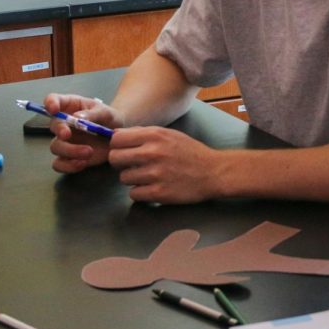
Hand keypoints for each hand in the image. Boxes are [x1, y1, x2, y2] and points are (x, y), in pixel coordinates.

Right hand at [45, 93, 123, 174]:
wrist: (118, 137)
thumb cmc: (110, 118)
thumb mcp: (106, 113)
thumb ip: (93, 114)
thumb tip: (77, 118)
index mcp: (70, 106)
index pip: (53, 100)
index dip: (50, 103)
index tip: (54, 109)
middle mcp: (64, 123)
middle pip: (53, 126)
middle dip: (59, 130)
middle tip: (67, 135)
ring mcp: (66, 141)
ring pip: (56, 147)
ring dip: (69, 150)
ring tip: (89, 152)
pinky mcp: (70, 157)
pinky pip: (60, 164)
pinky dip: (68, 165)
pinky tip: (82, 163)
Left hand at [107, 126, 222, 203]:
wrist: (213, 172)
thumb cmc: (190, 152)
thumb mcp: (169, 134)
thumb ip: (144, 133)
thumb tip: (117, 135)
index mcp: (154, 136)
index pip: (116, 139)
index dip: (117, 146)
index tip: (124, 151)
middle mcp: (152, 153)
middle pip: (115, 159)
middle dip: (121, 163)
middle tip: (132, 166)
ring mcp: (155, 174)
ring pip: (123, 178)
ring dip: (132, 179)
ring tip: (147, 177)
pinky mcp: (159, 193)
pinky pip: (134, 194)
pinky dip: (140, 193)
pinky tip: (151, 188)